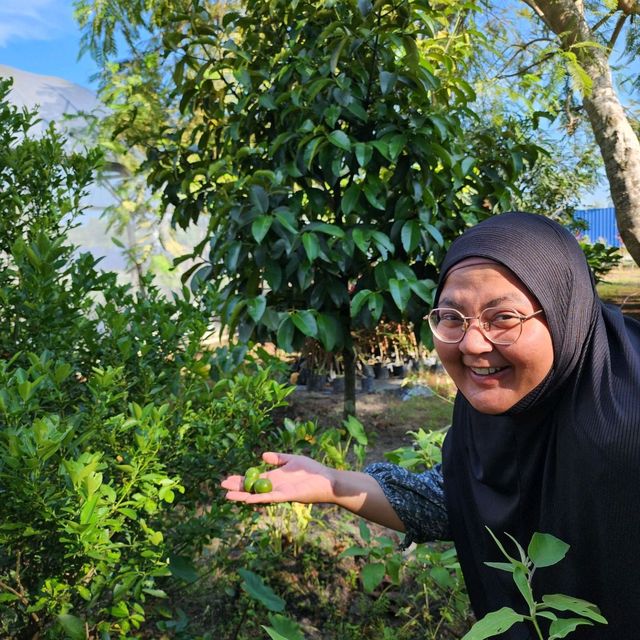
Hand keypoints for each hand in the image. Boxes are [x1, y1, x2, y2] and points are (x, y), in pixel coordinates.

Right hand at [221, 452, 335, 504]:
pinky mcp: (286, 497)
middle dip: (237, 488)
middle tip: (222, 486)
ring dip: (243, 496)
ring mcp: (278, 493)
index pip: (253, 479)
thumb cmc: (311, 470)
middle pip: (251, 488)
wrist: (325, 478)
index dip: (240, 479)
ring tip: (228, 495)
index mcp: (274, 478)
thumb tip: (262, 455)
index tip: (227, 478)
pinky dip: (258, 499)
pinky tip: (247, 499)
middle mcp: (274, 487)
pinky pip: (269, 499)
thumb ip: (278, 458)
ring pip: (257, 496)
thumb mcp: (291, 459)